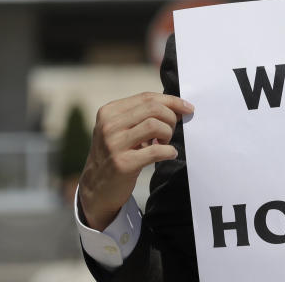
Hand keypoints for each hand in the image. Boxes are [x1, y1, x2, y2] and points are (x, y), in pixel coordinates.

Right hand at [79, 92, 194, 230]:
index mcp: (109, 112)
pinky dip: (169, 151)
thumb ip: (143, 116)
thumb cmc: (117, 154)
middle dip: (171, 118)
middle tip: (171, 131)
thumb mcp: (122, 130)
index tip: (187, 108)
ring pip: (154, 125)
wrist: (97, 188)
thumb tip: (178, 108)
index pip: (147, 97)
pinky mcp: (122, 164)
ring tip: (165, 143)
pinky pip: (155, 151)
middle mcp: (109, 125)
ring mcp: (113, 144)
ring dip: (168, 134)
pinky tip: (169, 154)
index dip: (171, 101)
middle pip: (153, 108)